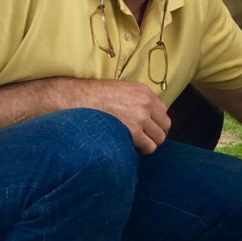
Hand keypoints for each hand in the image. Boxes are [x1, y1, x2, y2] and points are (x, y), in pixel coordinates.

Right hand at [52, 78, 170, 153]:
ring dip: (150, 143)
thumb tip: (145, 117)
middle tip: (144, 139)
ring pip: (159, 138)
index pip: (163, 111)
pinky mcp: (134, 131)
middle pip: (165, 125)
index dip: (155, 121)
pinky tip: (131, 147)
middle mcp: (146, 103)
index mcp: (144, 91)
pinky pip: (149, 147)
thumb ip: (136, 100)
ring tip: (136, 144)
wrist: (76, 100)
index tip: (146, 128)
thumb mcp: (121, 90)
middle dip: (156, 134)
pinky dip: (142, 150)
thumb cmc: (94, 97)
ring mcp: (141, 117)